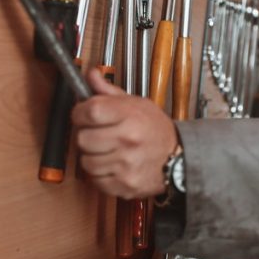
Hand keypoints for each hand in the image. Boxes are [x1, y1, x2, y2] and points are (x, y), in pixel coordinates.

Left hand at [72, 69, 177, 198]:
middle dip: (86, 136)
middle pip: (82, 139)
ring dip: (92, 157)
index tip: (83, 115)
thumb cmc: (155, 130)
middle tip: (98, 134)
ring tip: (107, 151)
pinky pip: (95, 180)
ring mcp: (126, 164)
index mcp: (130, 115)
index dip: (80, 113)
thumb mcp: (137, 104)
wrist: (179, 158)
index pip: (90, 111)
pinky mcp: (124, 185)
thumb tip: (91, 74)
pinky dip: (99, 174)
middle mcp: (128, 139)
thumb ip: (109, 92)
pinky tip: (112, 165)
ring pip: (86, 162)